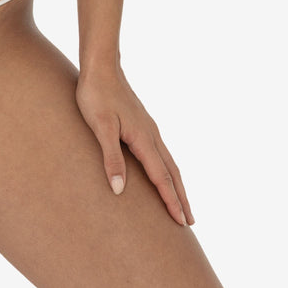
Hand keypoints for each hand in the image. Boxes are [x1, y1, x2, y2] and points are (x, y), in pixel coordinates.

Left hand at [75, 64, 192, 226]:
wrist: (101, 66)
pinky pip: (160, 152)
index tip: (182, 222)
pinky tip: (161, 169)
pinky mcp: (141, 122)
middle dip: (180, 197)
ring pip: (167, 161)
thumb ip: (111, 158)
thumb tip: (120, 190)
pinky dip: (166, 168)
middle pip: (171, 172)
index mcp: (143, 138)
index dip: (171, 200)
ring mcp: (147, 127)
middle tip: (190, 221)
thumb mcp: (101, 127)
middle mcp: (151, 134)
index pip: (161, 177)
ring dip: (175, 183)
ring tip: (181, 201)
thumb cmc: (96, 95)